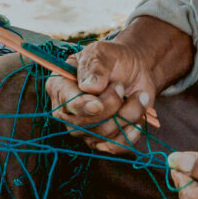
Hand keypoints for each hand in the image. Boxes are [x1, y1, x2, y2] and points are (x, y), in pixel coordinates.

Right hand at [45, 38, 158, 154]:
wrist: (135, 70)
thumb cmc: (113, 58)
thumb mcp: (103, 52)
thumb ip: (95, 66)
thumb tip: (89, 87)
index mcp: (59, 86)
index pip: (65, 104)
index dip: (80, 107)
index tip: (97, 104)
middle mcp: (67, 112)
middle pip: (83, 124)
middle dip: (110, 106)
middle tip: (122, 86)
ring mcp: (84, 129)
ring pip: (103, 134)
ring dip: (128, 114)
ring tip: (138, 95)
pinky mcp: (102, 140)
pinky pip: (115, 146)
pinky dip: (130, 133)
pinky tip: (138, 118)